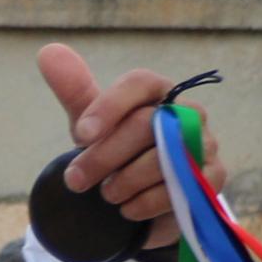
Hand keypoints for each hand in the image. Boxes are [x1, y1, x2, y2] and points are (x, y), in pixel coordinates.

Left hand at [40, 43, 213, 249]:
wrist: (142, 196)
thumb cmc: (117, 152)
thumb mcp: (91, 125)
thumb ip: (75, 91)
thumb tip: (48, 52)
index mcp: (158, 92)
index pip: (139, 83)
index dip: (109, 106)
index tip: (80, 134)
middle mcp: (188, 112)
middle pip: (145, 125)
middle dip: (103, 156)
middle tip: (76, 180)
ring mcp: (205, 143)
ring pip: (163, 159)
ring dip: (124, 182)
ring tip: (108, 194)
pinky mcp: (213, 176)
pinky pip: (180, 188)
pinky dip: (146, 203)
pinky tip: (129, 209)